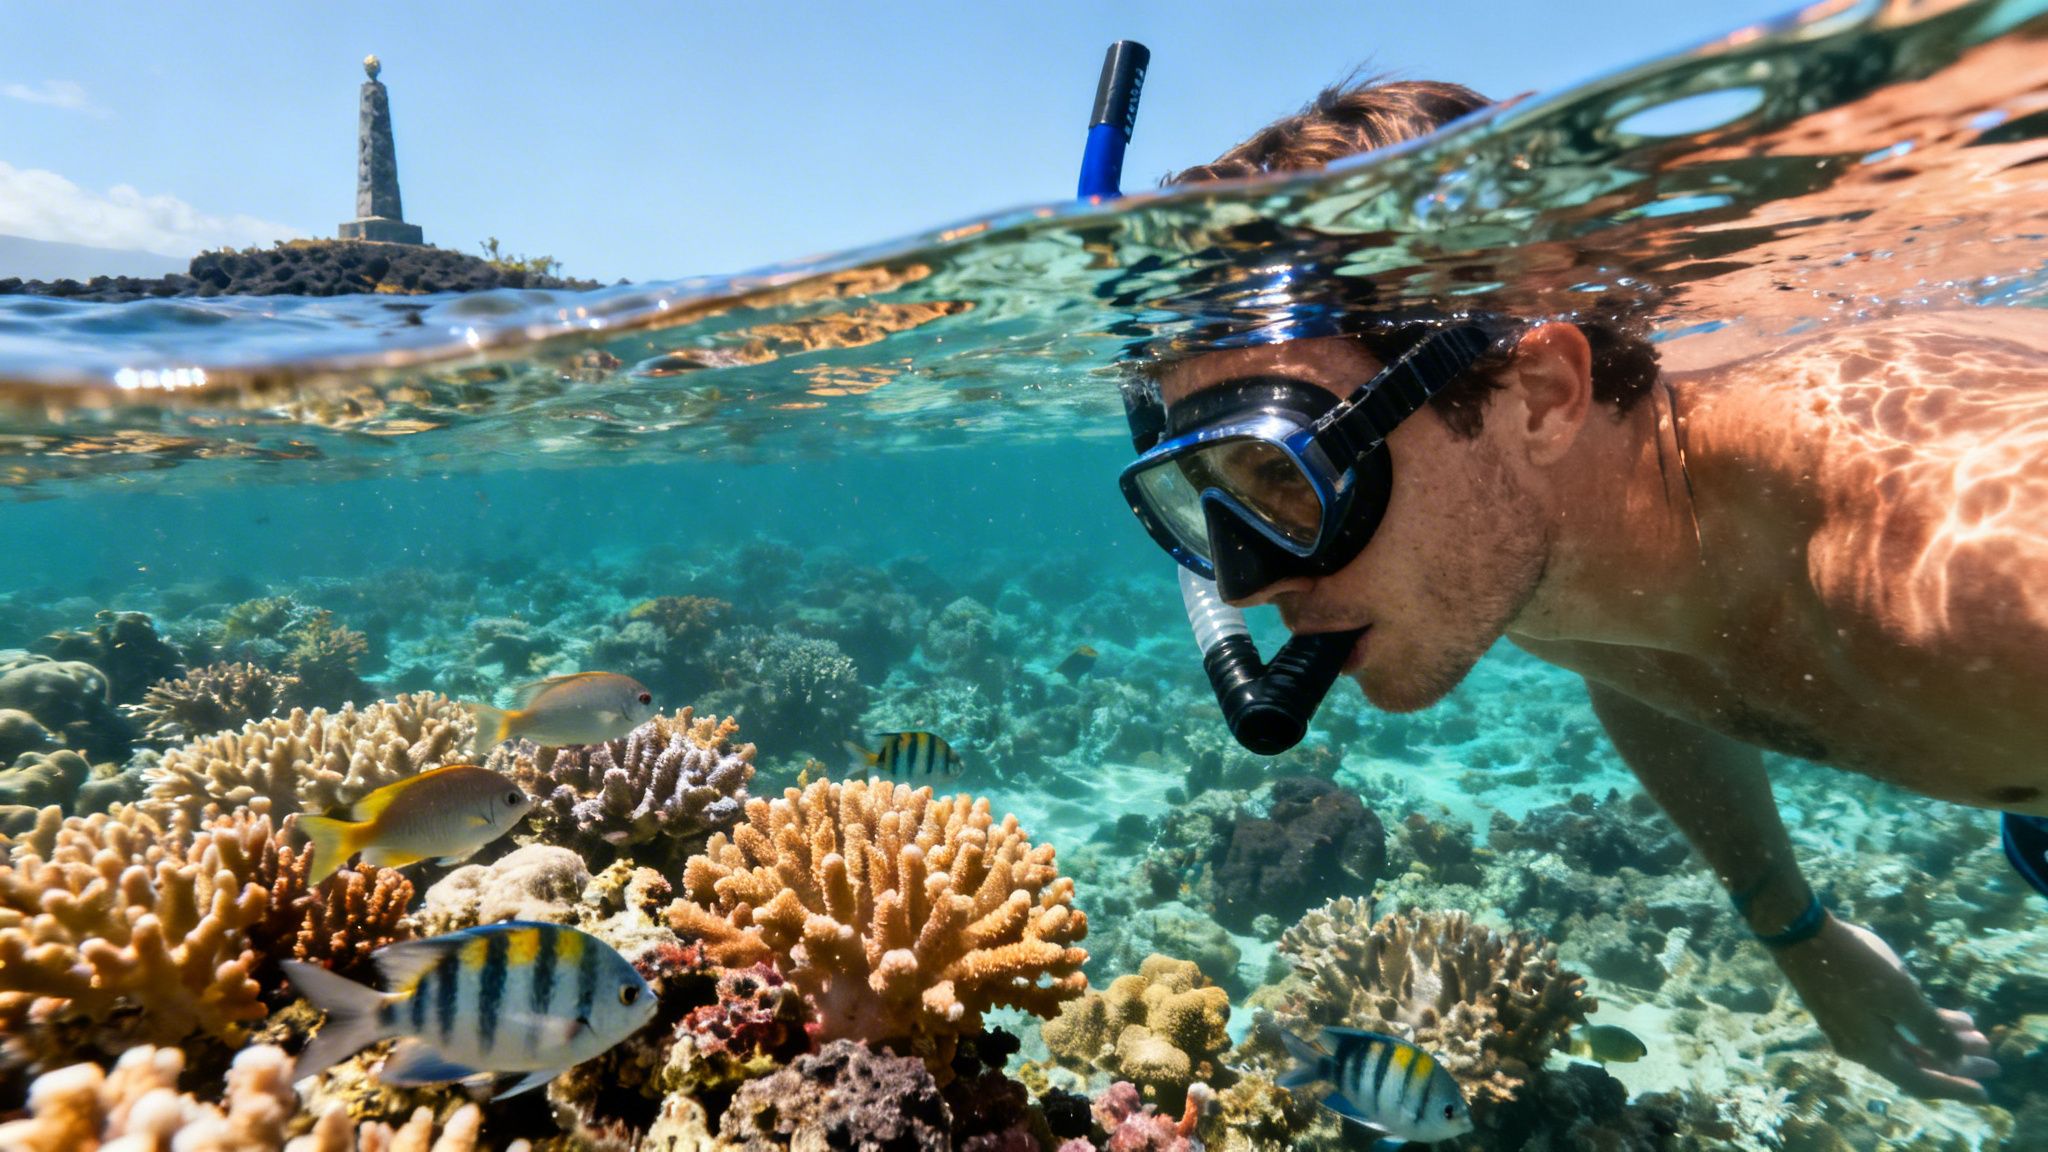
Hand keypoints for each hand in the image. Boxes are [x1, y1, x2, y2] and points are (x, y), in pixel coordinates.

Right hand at [1773, 913, 1998, 1101]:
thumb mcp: (1900, 996)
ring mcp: (1853, 1027)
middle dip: (1956, 1062)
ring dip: (1941, 1039)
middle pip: (1916, 1064)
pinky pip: (1893, 1027)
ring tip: (1976, 1033)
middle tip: (1992, 1061)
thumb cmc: (1853, 965)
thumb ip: (1931, 1030)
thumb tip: (1956, 1059)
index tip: (1985, 1093)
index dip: (1955, 1087)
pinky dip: (1920, 1024)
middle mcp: (1861, 1046)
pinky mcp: (1850, 1008)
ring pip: (1907, 1043)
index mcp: (1871, 1050)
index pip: (1920, 1081)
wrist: (1800, 934)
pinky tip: (1945, 1013)